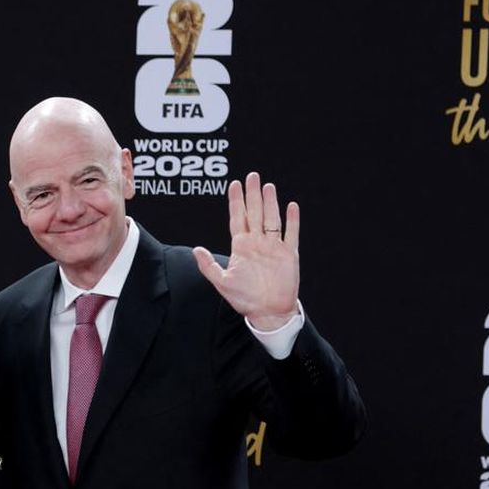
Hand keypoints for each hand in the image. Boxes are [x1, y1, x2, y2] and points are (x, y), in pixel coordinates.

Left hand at [192, 172, 299, 330]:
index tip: (234, 184)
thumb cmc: (244, 299)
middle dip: (252, 194)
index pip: (238, 218)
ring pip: (271, 218)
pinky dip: (292, 220)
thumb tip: (196, 249)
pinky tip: (291, 206)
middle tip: (252, 176)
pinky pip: (291, 233)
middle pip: (255, 213)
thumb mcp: (222, 282)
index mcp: (241, 247)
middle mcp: (257, 243)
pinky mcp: (289, 254)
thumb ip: (208, 265)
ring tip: (268, 186)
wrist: (268, 312)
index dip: (236, 201)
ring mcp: (273, 247)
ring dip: (270, 202)